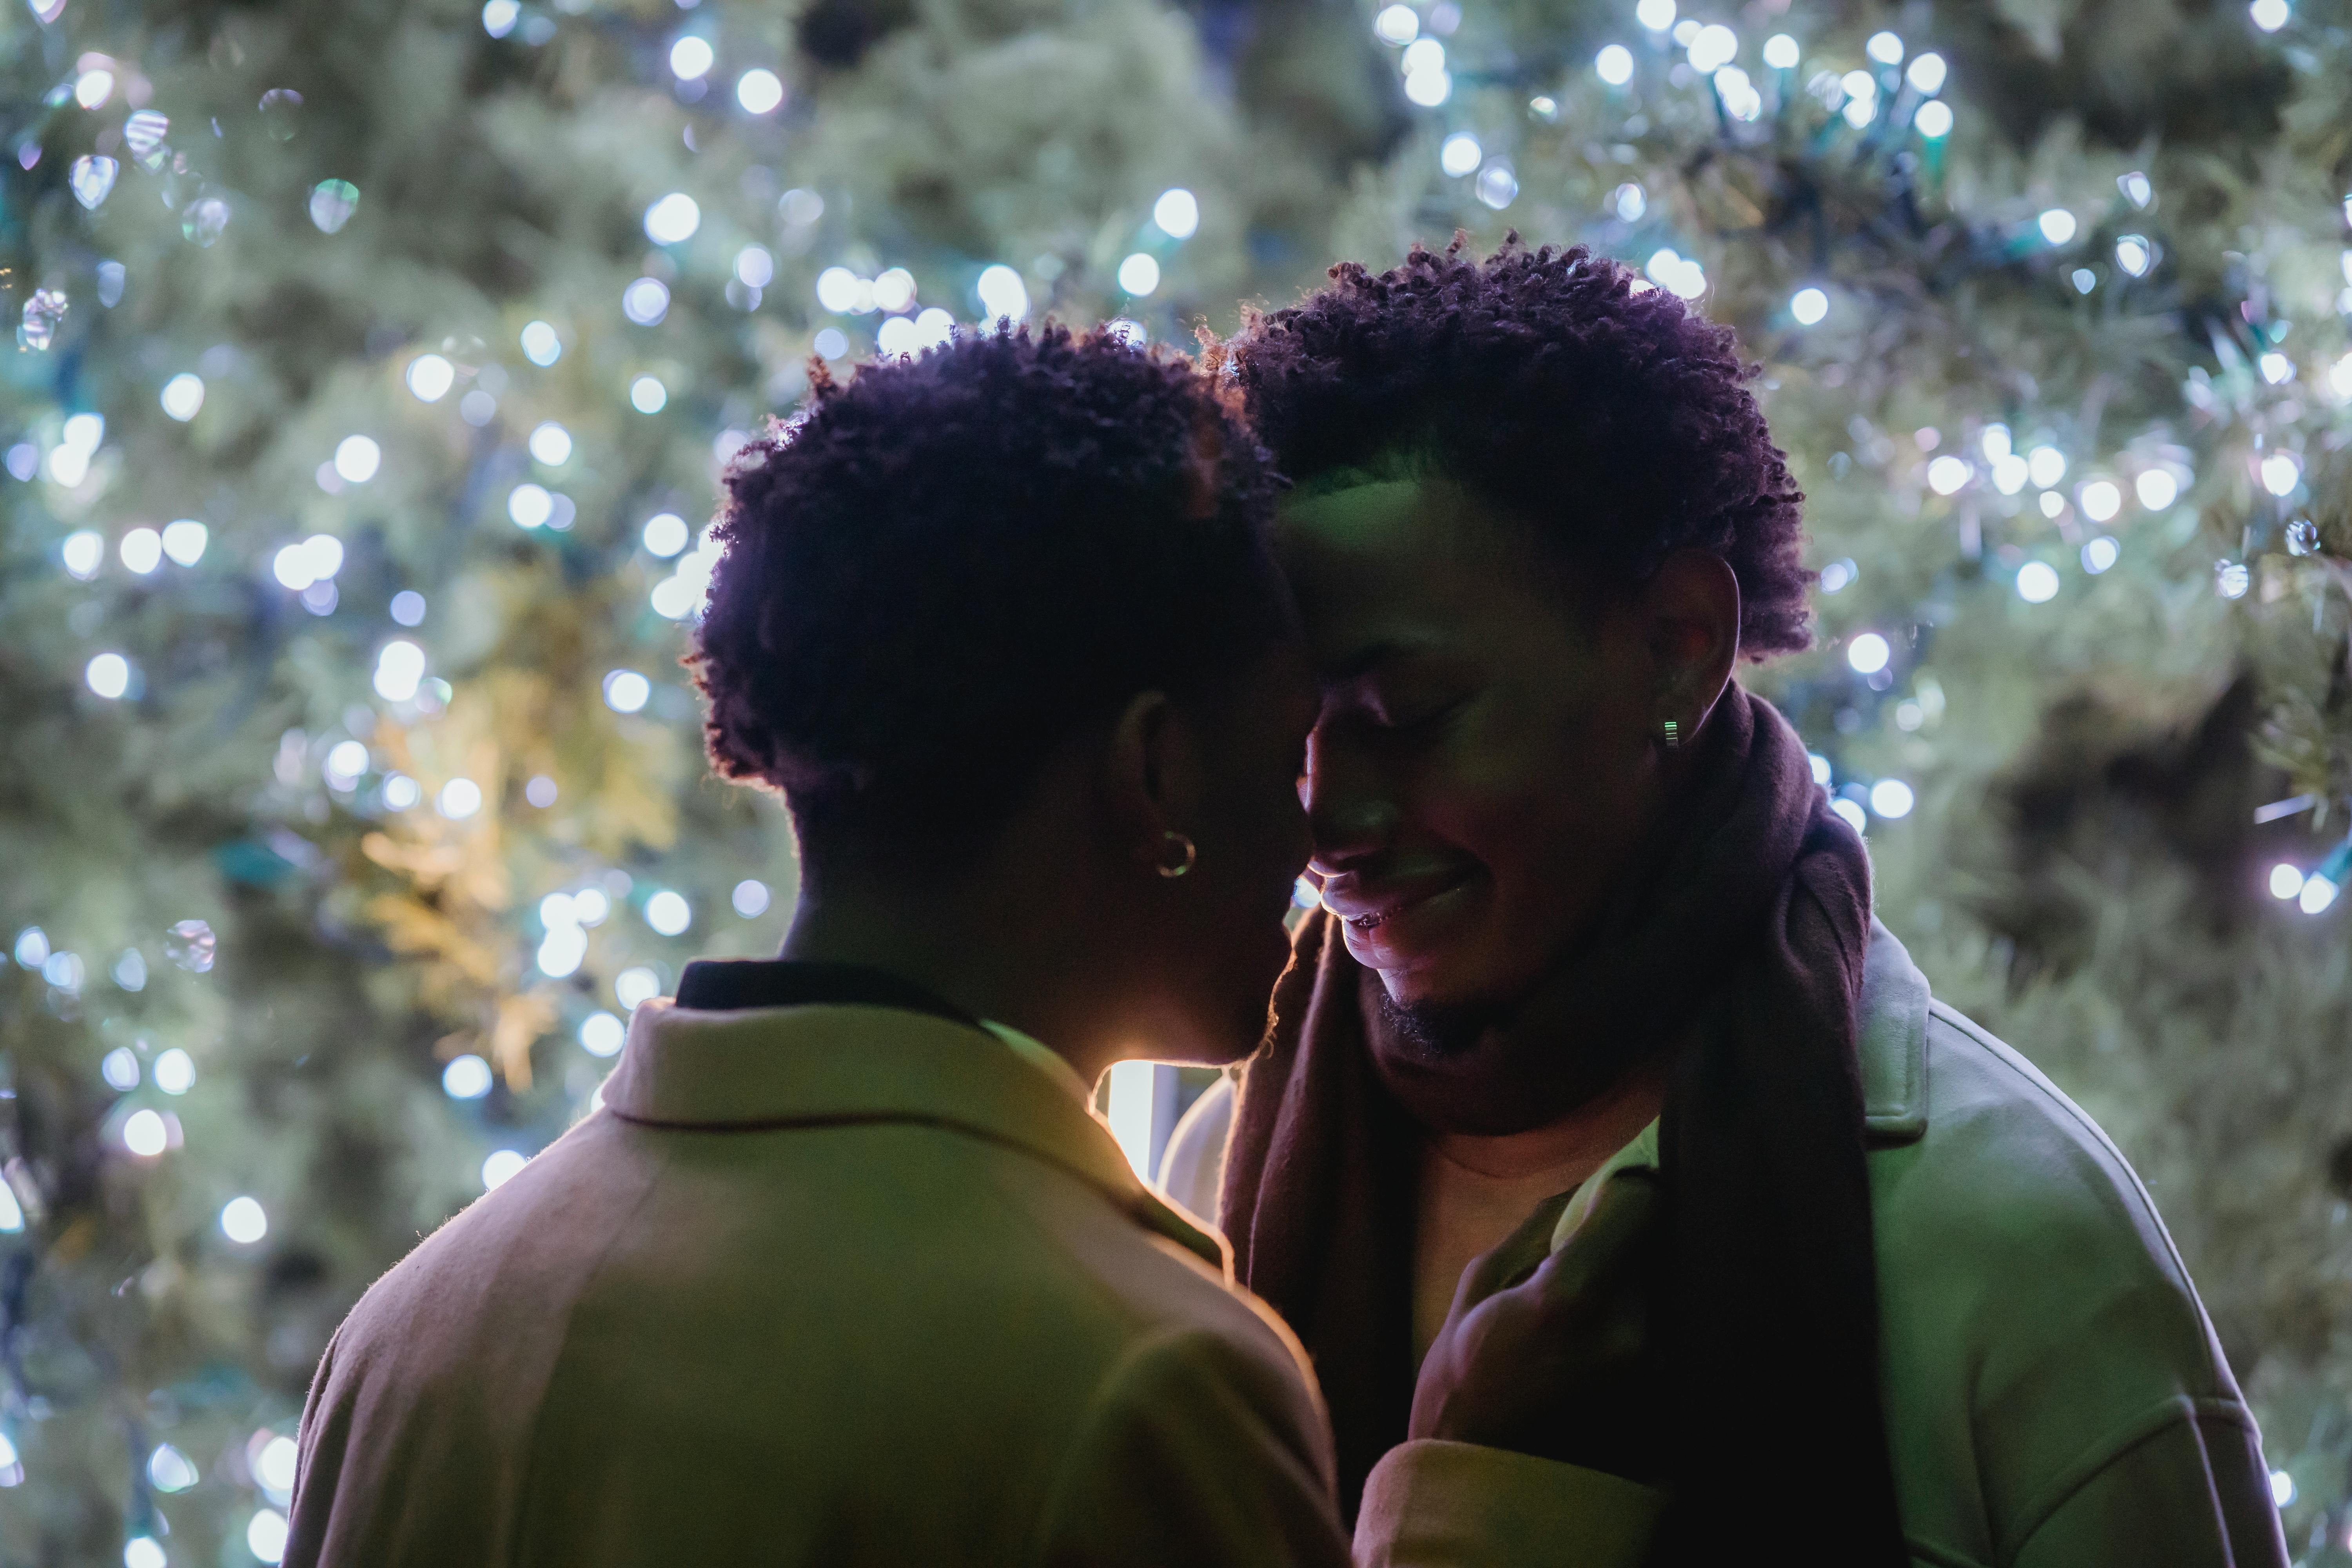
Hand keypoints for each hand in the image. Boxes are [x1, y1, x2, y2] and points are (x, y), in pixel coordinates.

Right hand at [1407, 1168, 1664, 1480]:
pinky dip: (1643, 1331)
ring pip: (1663, 1293)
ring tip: (1588, 1319)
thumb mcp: (1477, 1290)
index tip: (1614, 1193)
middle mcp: (1629, 1332)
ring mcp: (1655, 1375)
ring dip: (1637, 1290)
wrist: (1481, 1483)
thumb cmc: (1461, 1386)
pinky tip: (1598, 1354)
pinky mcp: (1666, 1404)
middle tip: (1590, 1264)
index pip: (1641, 1204)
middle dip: (1627, 1246)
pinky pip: (1666, 1339)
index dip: (1625, 1190)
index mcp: (1572, 1296)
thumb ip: (1534, 1231)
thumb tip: (1579, 1187)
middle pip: (1656, 1249)